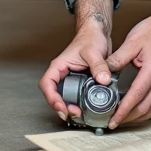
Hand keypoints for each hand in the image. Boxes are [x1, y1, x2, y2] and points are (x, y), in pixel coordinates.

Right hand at [40, 0, 113, 121]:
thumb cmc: (90, 38)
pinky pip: (79, 97)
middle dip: (63, 107)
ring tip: (82, 115)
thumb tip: (104, 80)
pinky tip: (89, 110)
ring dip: (72, 109)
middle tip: (75, 114)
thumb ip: (99, 66)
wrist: (98, 34)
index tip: (61, 107)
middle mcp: (64, 75)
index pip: (47, 84)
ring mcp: (73, 80)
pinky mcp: (83, 84)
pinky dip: (82, 105)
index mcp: (59, 66)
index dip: (51, 98)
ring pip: (67, 98)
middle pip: (56, 95)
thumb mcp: (94, 51)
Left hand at [104, 0, 150, 128]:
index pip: (136, 97)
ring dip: (137, 118)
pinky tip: (135, 112)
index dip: (123, 110)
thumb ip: (117, 59)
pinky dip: (145, 111)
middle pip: (145, 108)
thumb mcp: (131, 42)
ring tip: (122, 120)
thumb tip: (103, 73)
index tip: (113, 119)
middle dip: (128, 118)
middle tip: (114, 123)